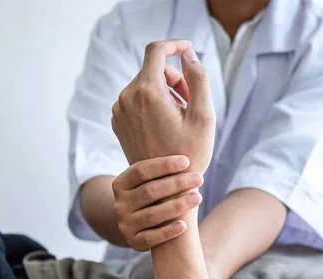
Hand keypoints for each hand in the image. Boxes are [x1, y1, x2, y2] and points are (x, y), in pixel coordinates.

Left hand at [111, 40, 215, 174]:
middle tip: (191, 100)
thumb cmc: (189, 154)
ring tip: (180, 116)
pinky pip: (136, 100)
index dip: (175, 44)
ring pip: (144, 84)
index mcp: (147, 92)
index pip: (156, 50)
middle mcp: (126, 97)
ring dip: (165, 92)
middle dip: (175, 78)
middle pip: (153, 69)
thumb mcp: (204, 115)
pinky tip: (165, 124)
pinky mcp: (118, 121)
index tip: (189, 49)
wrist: (164, 189)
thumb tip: (188, 55)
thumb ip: (198, 77)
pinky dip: (152, 103)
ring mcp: (119, 111)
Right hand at [112, 155, 203, 250]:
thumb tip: (188, 138)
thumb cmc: (154, 193)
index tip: (187, 161)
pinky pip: (151, 238)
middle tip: (199, 178)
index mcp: (120, 183)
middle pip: (149, 192)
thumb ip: (161, 167)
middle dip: (177, 184)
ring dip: (177, 206)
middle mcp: (119, 203)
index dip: (164, 165)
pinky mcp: (133, 241)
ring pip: (152, 215)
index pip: (141, 170)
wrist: (139, 223)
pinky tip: (184, 225)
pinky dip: (168, 231)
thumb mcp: (150, 179)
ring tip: (198, 197)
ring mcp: (125, 224)